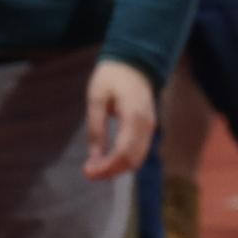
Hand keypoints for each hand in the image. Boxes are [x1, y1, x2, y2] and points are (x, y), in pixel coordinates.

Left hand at [82, 59, 157, 179]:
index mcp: (134, 117)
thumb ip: (96, 129)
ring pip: (138, 159)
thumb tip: (94, 158)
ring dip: (117, 168)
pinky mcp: (148, 129)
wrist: (134, 64)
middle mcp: (147, 126)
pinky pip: (139, 152)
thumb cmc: (112, 78)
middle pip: (132, 160)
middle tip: (88, 173)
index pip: (123, 152)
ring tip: (95, 169)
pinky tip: (107, 161)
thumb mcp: (97, 100)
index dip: (106, 167)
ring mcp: (150, 128)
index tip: (87, 173)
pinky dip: (124, 161)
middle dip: (110, 171)